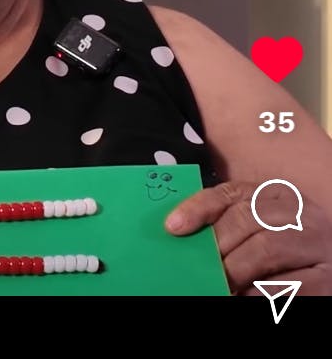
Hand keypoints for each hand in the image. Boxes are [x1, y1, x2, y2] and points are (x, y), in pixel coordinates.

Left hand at [165, 180, 331, 294]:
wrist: (327, 260)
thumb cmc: (284, 244)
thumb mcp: (257, 223)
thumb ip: (225, 221)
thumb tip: (180, 232)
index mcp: (275, 193)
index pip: (230, 194)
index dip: (198, 208)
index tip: (172, 227)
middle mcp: (297, 212)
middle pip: (245, 220)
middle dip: (216, 246)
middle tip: (196, 268)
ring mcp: (315, 243)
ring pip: (265, 249)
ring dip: (235, 270)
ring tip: (218, 285)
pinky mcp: (327, 277)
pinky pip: (288, 285)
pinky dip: (261, 293)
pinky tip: (244, 296)